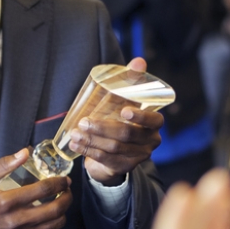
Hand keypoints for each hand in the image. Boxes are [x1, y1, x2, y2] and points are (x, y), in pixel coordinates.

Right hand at [0, 150, 73, 228]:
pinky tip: (52, 214)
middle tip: (67, 190)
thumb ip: (3, 164)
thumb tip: (25, 153)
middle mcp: (17, 221)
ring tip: (62, 200)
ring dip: (64, 210)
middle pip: (55, 209)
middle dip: (67, 197)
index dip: (59, 183)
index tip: (64, 179)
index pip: (42, 190)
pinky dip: (55, 222)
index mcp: (6, 202)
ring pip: (57, 223)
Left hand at [68, 57, 164, 184]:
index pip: (154, 121)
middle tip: (84, 122)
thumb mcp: (127, 99)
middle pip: (127, 135)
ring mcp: (138, 157)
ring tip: (75, 133)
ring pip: (113, 148)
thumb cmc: (122, 118)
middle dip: (103, 128)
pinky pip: (106, 160)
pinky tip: (76, 145)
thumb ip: (133, 80)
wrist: (117, 149)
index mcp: (154, 124)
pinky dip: (89, 151)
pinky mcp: (124, 167)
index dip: (140, 117)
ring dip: (92, 140)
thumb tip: (139, 61)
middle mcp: (150, 141)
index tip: (124, 111)